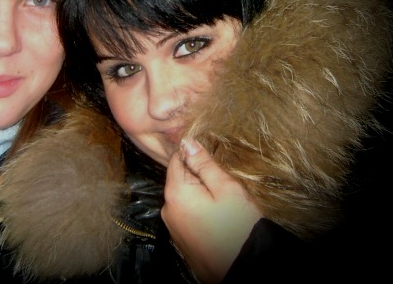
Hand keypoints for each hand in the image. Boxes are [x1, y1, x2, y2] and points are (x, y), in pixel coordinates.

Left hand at [161, 139, 261, 283]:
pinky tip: (218, 219)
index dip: (194, 155)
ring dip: (199, 195)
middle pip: (179, 180)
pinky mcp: (182, 240)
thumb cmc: (239, 227)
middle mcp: (168, 209)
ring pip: (184, 198)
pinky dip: (199, 212)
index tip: (212, 158)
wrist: (244, 269)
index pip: (176, 160)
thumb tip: (187, 142)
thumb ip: (204, 164)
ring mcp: (173, 227)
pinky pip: (187, 216)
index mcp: (175, 193)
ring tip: (223, 204)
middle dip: (198, 177)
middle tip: (223, 185)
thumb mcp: (226, 188)